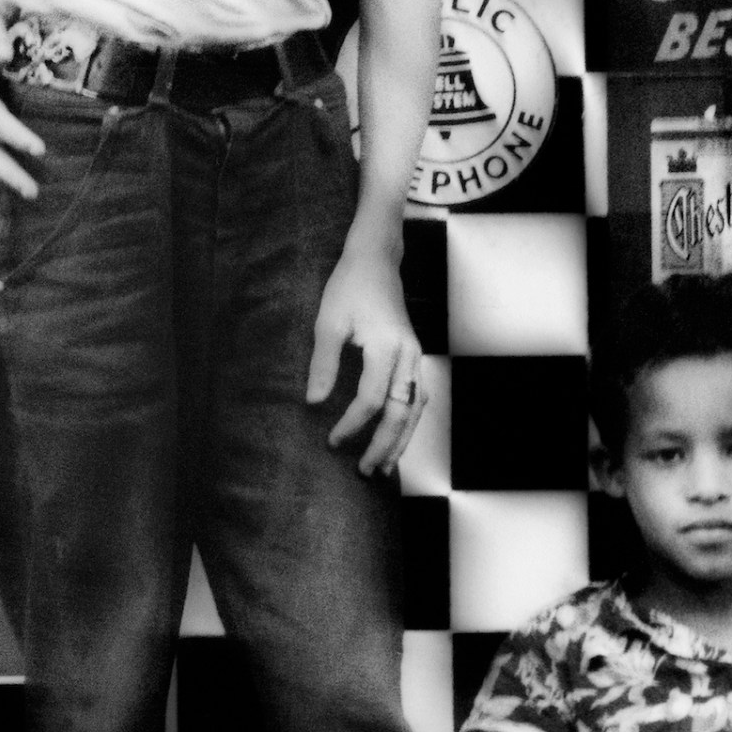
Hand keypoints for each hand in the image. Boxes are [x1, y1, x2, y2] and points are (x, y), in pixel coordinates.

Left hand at [306, 239, 424, 475]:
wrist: (377, 260)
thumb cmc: (349, 287)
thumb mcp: (328, 321)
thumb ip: (323, 364)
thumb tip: (314, 403)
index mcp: (386, 346)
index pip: (371, 398)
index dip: (352, 423)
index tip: (333, 440)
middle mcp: (408, 355)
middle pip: (402, 412)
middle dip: (384, 445)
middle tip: (365, 471)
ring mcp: (416, 357)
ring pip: (416, 409)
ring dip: (402, 440)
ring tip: (385, 467)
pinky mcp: (415, 358)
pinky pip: (418, 398)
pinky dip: (408, 423)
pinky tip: (396, 440)